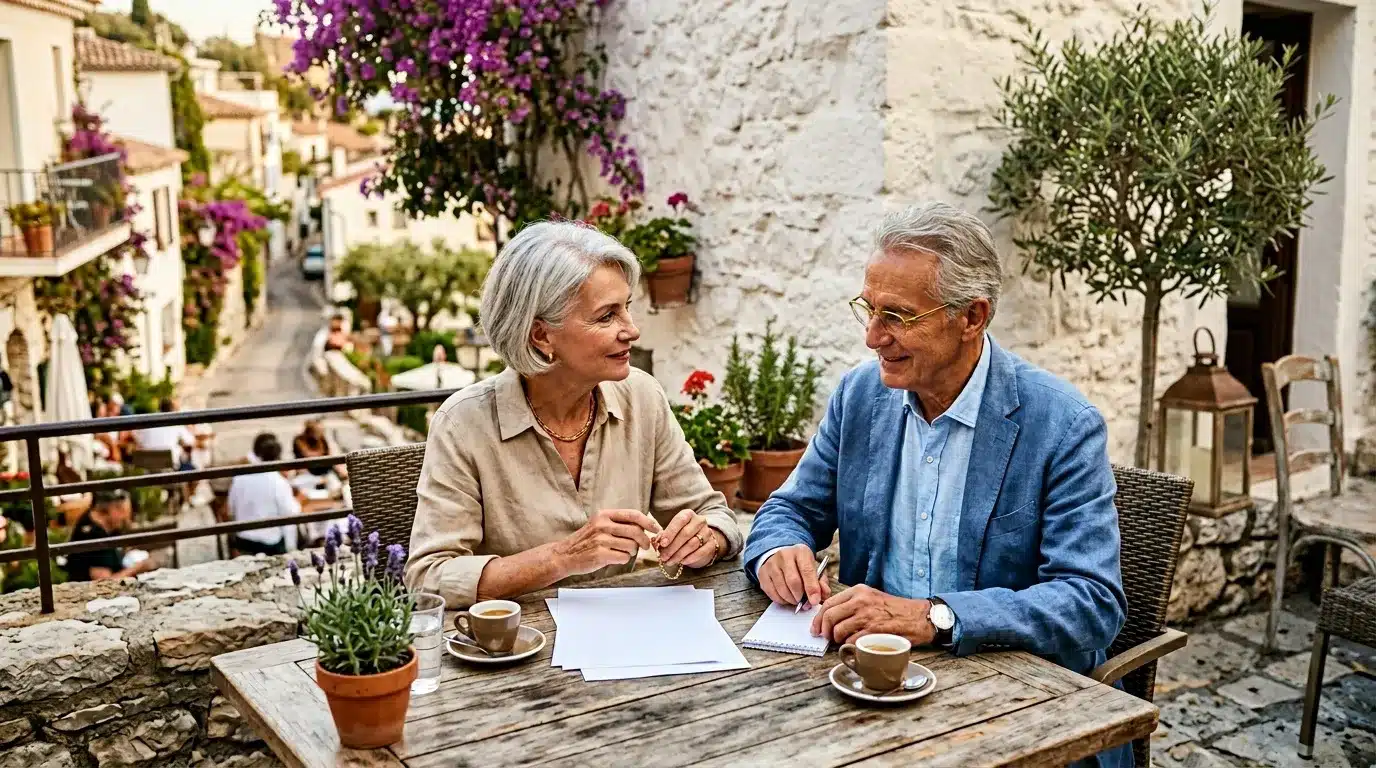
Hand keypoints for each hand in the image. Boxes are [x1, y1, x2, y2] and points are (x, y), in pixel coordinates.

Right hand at [554, 508, 660, 576]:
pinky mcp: (600, 554)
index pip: (633, 515)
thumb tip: (645, 526)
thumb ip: (618, 523)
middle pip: (636, 531)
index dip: (648, 522)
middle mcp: (603, 525)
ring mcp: (601, 540)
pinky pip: (624, 557)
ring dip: (632, 552)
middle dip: (645, 541)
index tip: (656, 529)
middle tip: (646, 546)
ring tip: (623, 552)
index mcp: (604, 515)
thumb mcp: (599, 525)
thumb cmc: (586, 541)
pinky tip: (615, 558)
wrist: (564, 555)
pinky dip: (623, 559)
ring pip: (631, 546)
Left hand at [655, 510, 725, 568]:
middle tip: (663, 557)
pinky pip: (702, 552)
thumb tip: (656, 542)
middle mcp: (699, 521)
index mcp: (688, 514)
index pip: (680, 520)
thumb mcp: (672, 532)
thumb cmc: (682, 535)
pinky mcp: (712, 544)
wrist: (702, 540)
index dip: (670, 532)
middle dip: (672, 547)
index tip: (662, 543)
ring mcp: (707, 532)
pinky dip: (690, 558)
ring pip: (692, 544)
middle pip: (686, 534)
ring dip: (679, 555)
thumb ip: (663, 536)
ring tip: (669, 561)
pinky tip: (682, 562)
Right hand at [757, 544, 831, 609]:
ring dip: (791, 600)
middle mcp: (784, 555)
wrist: (782, 556)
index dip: (812, 588)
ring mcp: (771, 564)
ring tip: (796, 599)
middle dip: (800, 597)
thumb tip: (821, 596)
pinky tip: (787, 597)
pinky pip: (772, 593)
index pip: (807, 571)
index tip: (815, 601)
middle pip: (793, 581)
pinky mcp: (763, 574)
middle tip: (805, 603)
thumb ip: (821, 583)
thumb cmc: (801, 566)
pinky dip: (781, 600)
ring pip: (782, 589)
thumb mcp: (814, 569)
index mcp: (801, 551)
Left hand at [810, 584, 935, 645]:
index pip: (829, 603)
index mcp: (859, 591)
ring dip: (837, 639)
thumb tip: (831, 617)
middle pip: (830, 616)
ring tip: (842, 641)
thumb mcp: (871, 597)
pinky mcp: (874, 631)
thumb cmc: (894, 610)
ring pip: (838, 630)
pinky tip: (854, 646)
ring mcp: (867, 616)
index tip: (816, 627)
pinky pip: (852, 641)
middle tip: (825, 637)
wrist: (918, 617)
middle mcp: (861, 601)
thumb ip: (852, 604)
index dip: (818, 617)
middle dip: (823, 630)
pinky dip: (849, 646)